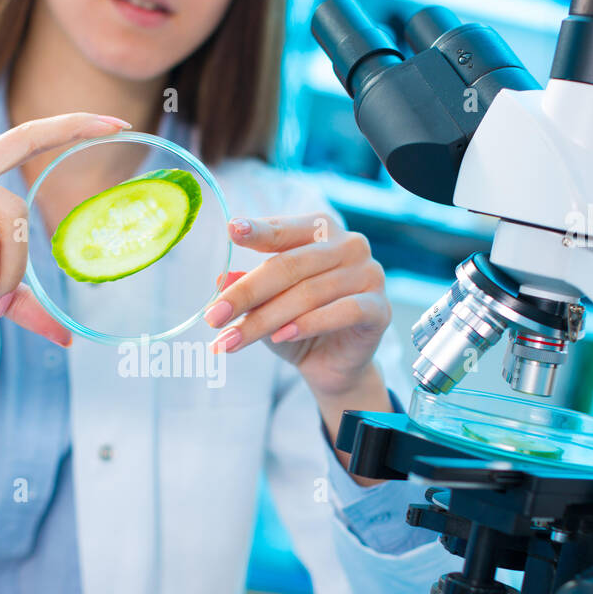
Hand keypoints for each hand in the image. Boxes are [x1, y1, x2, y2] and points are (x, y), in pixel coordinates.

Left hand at [204, 213, 390, 397]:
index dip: (257, 231)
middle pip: (289, 265)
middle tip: (213, 317)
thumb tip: (220, 279)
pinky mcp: (379, 308)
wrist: (333, 365)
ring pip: (308, 294)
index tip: (231, 230)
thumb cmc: (297, 324)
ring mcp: (369, 274)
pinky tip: (280, 337)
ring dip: (265, 320)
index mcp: (321, 231)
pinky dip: (307, 324)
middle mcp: (349, 245)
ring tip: (231, 341)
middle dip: (246, 293)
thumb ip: (248, 287)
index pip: (283, 229)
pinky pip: (342, 312)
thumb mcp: (265, 304)